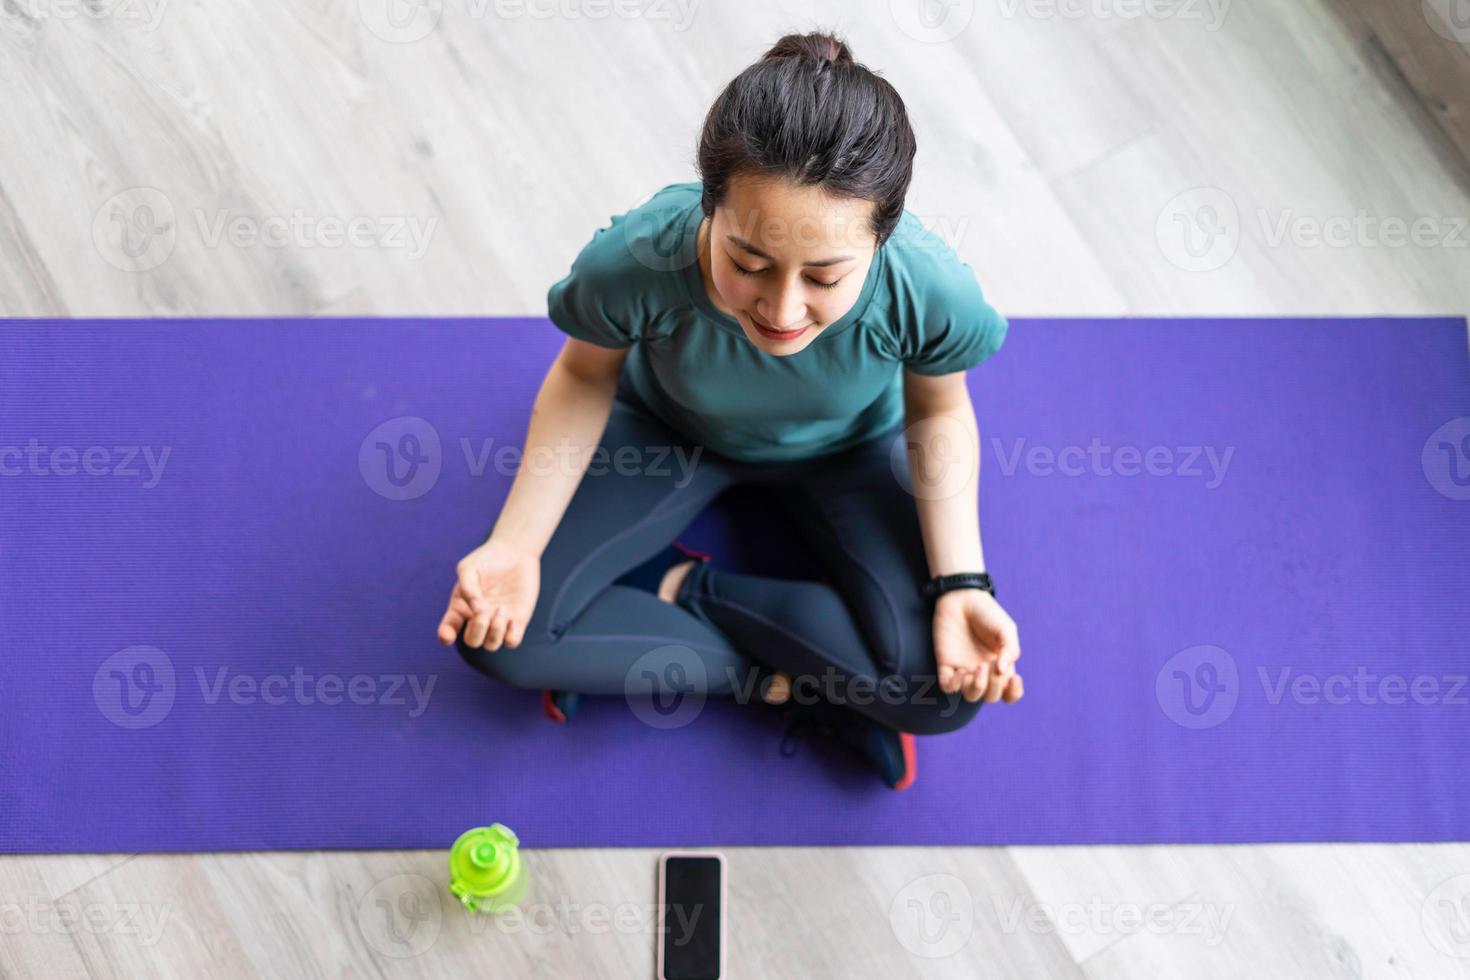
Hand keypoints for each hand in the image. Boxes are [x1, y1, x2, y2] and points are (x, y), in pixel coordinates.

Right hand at [436, 538, 540, 651]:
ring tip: (501, 608)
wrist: (514, 553)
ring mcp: (497, 622)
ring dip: (495, 631)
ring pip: (492, 645)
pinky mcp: (517, 621)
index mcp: (461, 608)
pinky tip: (512, 617)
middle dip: (477, 629)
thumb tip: (476, 609)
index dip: (446, 636)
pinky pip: (512, 642)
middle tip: (484, 611)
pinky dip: (511, 635)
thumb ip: (467, 587)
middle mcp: (478, 620)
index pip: (448, 629)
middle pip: (472, 642)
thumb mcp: (469, 567)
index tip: (447, 636)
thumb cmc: (486, 560)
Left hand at [931, 588, 1022, 703]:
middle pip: (991, 696)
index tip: (1014, 678)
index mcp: (1000, 665)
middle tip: (990, 664)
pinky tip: (960, 672)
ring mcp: (964, 669)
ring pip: (970, 695)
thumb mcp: (1006, 629)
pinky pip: (948, 687)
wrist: (961, 598)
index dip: (1013, 693)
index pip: (1008, 692)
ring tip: (978, 667)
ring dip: (976, 687)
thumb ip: (1010, 649)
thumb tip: (1003, 671)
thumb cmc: (987, 613)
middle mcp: (983, 672)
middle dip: (994, 686)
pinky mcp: (946, 664)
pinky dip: (954, 685)